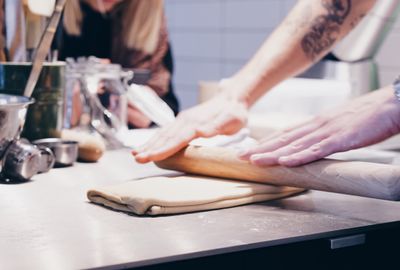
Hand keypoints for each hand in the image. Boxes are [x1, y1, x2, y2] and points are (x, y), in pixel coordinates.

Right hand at [132, 91, 248, 162]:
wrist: (231, 98)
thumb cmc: (234, 112)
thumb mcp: (231, 120)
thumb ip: (216, 126)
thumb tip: (200, 132)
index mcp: (195, 123)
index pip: (176, 139)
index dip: (162, 149)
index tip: (150, 157)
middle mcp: (185, 121)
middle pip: (165, 137)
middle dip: (150, 148)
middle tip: (137, 159)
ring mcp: (183, 121)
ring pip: (163, 134)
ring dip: (149, 144)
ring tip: (135, 154)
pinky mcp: (183, 122)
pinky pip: (166, 132)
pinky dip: (156, 140)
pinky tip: (148, 146)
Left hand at [239, 86, 399, 166]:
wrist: (392, 103)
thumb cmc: (368, 115)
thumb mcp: (340, 124)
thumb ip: (324, 134)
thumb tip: (310, 144)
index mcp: (316, 122)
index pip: (285, 134)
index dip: (265, 142)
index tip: (249, 149)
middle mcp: (317, 125)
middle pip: (283, 138)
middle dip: (260, 148)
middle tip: (240, 155)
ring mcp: (329, 132)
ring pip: (295, 145)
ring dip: (273, 153)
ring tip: (254, 160)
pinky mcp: (343, 139)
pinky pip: (318, 149)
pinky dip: (300, 156)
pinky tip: (286, 161)